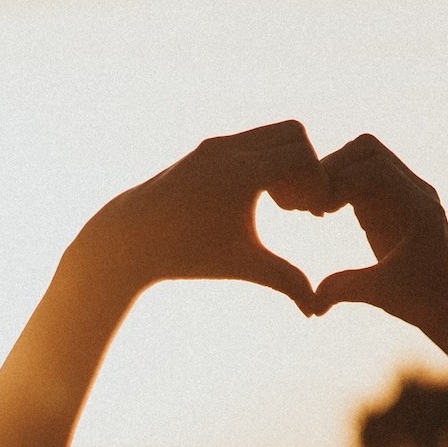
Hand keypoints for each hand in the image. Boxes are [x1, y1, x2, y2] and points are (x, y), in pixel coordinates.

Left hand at [66, 120, 329, 312]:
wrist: (129, 239)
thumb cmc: (187, 254)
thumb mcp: (242, 266)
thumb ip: (285, 280)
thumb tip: (315, 311)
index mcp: (241, 173)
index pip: (303, 155)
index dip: (317, 183)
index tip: (311, 215)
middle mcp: (228, 149)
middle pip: (294, 133)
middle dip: (306, 166)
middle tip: (299, 206)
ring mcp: (215, 145)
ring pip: (272, 134)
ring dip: (285, 162)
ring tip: (280, 204)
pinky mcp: (204, 149)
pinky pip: (250, 141)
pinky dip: (264, 160)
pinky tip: (256, 199)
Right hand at [311, 135, 447, 325]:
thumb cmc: (422, 303)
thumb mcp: (381, 295)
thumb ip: (345, 289)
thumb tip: (311, 301)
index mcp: (418, 208)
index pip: (374, 166)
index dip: (339, 180)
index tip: (318, 210)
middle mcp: (417, 192)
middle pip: (368, 149)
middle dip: (333, 169)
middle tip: (313, 204)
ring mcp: (408, 194)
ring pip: (366, 157)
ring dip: (337, 174)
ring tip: (318, 208)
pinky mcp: (396, 201)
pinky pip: (366, 175)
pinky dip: (343, 185)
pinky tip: (328, 212)